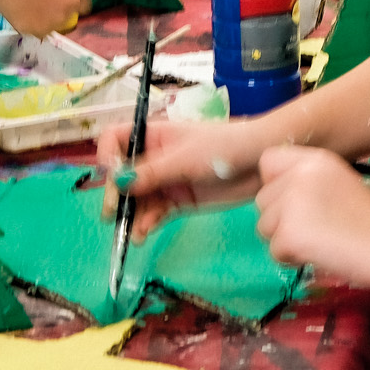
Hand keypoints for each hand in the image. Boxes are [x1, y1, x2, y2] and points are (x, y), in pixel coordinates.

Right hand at [0, 0, 87, 35]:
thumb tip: (61, 1)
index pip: (83, 4)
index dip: (69, 4)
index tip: (58, 5)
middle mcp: (73, 0)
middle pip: (67, 17)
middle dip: (55, 13)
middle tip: (34, 2)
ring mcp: (58, 16)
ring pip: (52, 26)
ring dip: (41, 20)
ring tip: (23, 2)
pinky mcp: (41, 29)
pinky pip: (36, 32)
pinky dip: (27, 25)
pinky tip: (17, 9)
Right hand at [93, 116, 277, 239]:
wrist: (260, 162)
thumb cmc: (222, 147)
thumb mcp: (184, 158)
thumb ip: (151, 172)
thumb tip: (118, 184)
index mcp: (153, 136)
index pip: (116, 140)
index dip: (108, 156)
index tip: (111, 175)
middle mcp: (154, 158)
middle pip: (122, 176)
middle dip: (116, 195)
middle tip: (114, 214)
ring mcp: (166, 181)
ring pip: (137, 199)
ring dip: (132, 215)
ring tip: (134, 233)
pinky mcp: (178, 202)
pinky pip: (155, 213)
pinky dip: (147, 223)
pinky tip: (143, 234)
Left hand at [253, 145, 369, 283]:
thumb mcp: (339, 182)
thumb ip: (306, 182)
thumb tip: (276, 198)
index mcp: (314, 160)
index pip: (268, 162)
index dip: (275, 184)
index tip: (294, 201)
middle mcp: (298, 175)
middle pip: (263, 200)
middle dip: (280, 219)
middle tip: (315, 229)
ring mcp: (291, 203)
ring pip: (264, 227)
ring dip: (285, 240)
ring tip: (319, 242)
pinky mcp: (289, 233)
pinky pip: (274, 251)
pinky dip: (292, 259)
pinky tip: (320, 254)